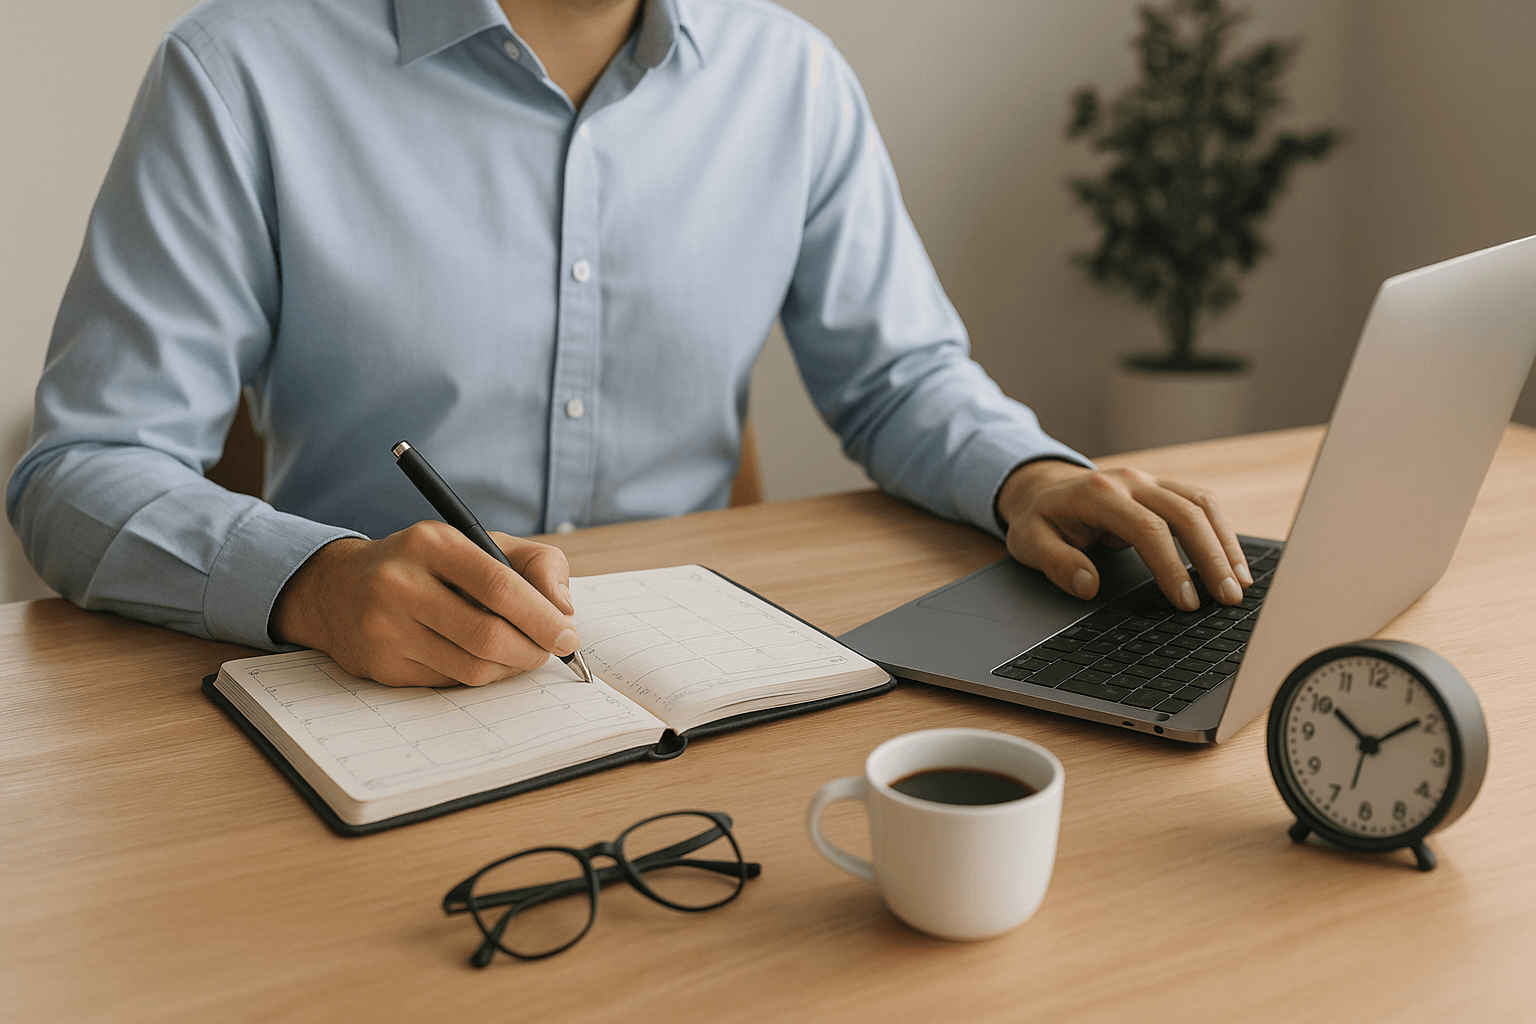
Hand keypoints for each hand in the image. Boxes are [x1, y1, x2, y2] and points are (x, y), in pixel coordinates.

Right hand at [270, 520, 578, 687]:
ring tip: (519, 653)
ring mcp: (384, 628)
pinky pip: (448, 683)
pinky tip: (480, 659)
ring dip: (509, 668)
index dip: (541, 617)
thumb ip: (536, 563)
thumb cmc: (426, 564)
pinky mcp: (379, 665)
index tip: (567, 635)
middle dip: (532, 650)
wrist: (337, 588)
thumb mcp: (478, 542)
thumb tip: (563, 609)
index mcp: (430, 543)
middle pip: (486, 634)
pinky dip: (478, 676)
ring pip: (471, 667)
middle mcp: (399, 583)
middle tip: (549, 651)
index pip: (498, 585)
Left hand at [995, 460, 1252, 611]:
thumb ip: (1056, 562)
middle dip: (1212, 558)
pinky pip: (1202, 504)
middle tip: (1228, 598)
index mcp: (1099, 494)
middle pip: (1186, 514)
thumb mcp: (1029, 542)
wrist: (1044, 489)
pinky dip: (1222, 532)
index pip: (1147, 529)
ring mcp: (1151, 481)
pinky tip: (1233, 562)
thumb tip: (1087, 585)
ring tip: (1240, 584)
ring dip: (1226, 544)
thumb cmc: (1040, 519)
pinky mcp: (1164, 488)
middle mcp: (1131, 482)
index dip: (1171, 566)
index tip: (1186, 601)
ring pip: (1202, 504)